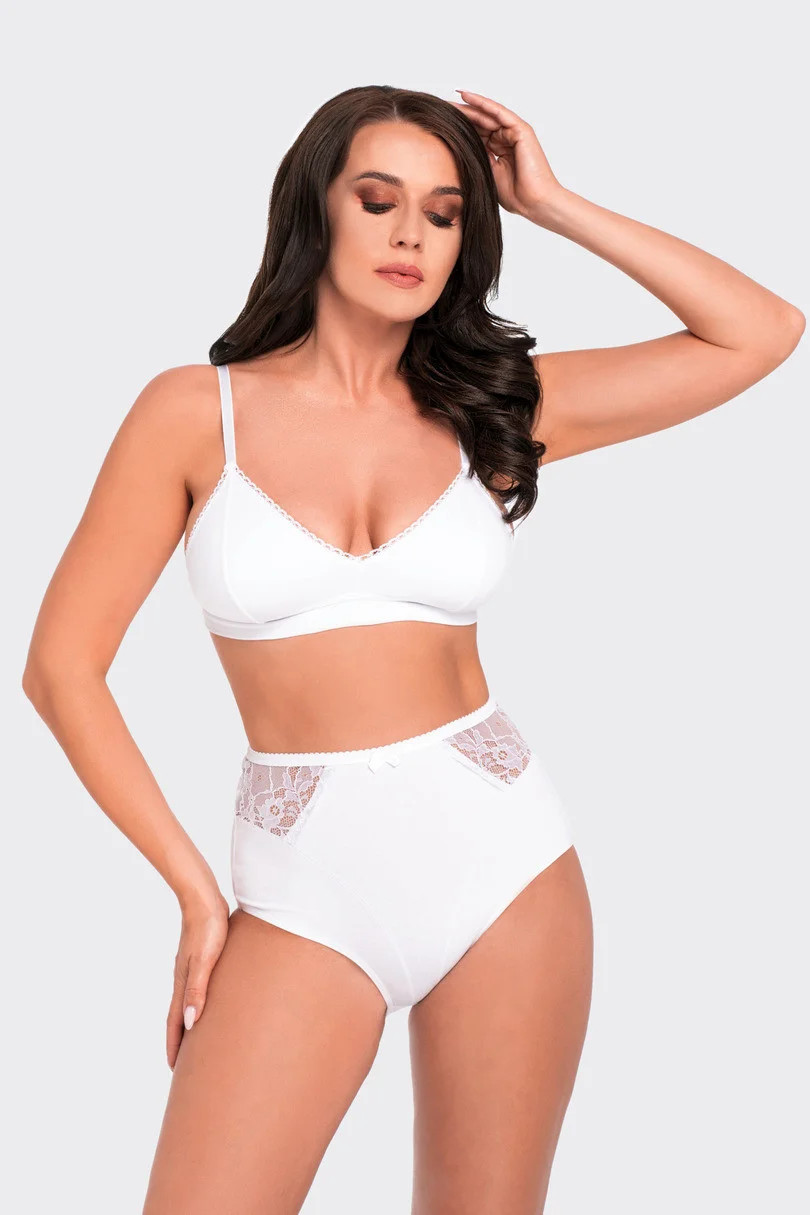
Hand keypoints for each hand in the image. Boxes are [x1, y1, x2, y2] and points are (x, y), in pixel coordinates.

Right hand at [166, 892, 229, 1069]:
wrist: (204, 898)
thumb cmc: (209, 928)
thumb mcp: (204, 961)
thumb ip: (197, 991)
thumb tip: (189, 1024)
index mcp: (183, 982)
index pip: (175, 1022)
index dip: (175, 1045)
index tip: (175, 1069)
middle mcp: (184, 978)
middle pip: (178, 1016)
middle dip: (180, 1041)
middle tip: (186, 1064)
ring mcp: (191, 968)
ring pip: (188, 1002)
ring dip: (189, 1023)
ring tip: (197, 1039)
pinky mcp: (201, 957)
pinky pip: (198, 988)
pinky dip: (199, 1003)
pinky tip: (210, 1002)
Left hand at [450, 90, 563, 220]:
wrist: (534, 203)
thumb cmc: (515, 196)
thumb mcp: (487, 173)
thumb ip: (477, 158)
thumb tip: (456, 148)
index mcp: (499, 150)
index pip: (477, 134)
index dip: (460, 128)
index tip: (440, 124)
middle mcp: (507, 139)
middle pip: (481, 122)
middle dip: (462, 114)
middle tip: (441, 106)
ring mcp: (515, 133)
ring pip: (488, 115)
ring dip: (469, 106)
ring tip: (450, 99)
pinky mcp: (521, 130)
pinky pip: (499, 112)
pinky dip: (483, 104)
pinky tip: (467, 97)